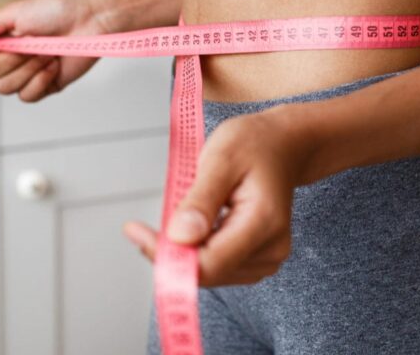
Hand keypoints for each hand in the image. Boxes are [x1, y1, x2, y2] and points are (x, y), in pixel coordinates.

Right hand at [0, 0, 113, 102]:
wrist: (90, 21)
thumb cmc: (56, 11)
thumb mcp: (15, 13)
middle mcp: (8, 59)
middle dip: (7, 61)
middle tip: (28, 44)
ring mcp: (26, 75)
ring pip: (6, 88)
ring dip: (27, 69)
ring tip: (46, 51)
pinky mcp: (44, 86)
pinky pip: (27, 96)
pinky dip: (40, 81)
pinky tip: (53, 65)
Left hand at [123, 105, 315, 285]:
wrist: (283, 144)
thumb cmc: (255, 144)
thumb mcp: (221, 157)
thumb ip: (200, 199)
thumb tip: (179, 237)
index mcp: (263, 222)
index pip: (210, 263)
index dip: (167, 256)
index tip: (136, 232)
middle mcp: (271, 248)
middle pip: (207, 272)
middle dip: (169, 253)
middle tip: (140, 228)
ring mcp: (267, 257)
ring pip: (209, 273)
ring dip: (181, 253)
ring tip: (171, 220)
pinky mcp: (258, 259)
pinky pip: (217, 267)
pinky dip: (195, 252)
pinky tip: (188, 229)